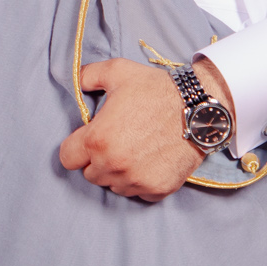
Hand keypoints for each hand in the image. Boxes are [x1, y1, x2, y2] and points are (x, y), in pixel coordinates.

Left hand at [59, 58, 216, 200]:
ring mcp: (136, 180)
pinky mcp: (157, 190)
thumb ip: (88, 76)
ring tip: (133, 150)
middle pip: (90, 174)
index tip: (88, 139)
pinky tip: (148, 162)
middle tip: (115, 141)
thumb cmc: (156, 90)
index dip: (76, 147)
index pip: (68, 159)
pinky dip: (140, 181)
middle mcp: (113, 166)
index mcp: (97, 140)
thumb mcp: (117, 71)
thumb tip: (77, 82)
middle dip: (97, 160)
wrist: (198, 109)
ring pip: (113, 186)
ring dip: (117, 173)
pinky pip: (138, 193)